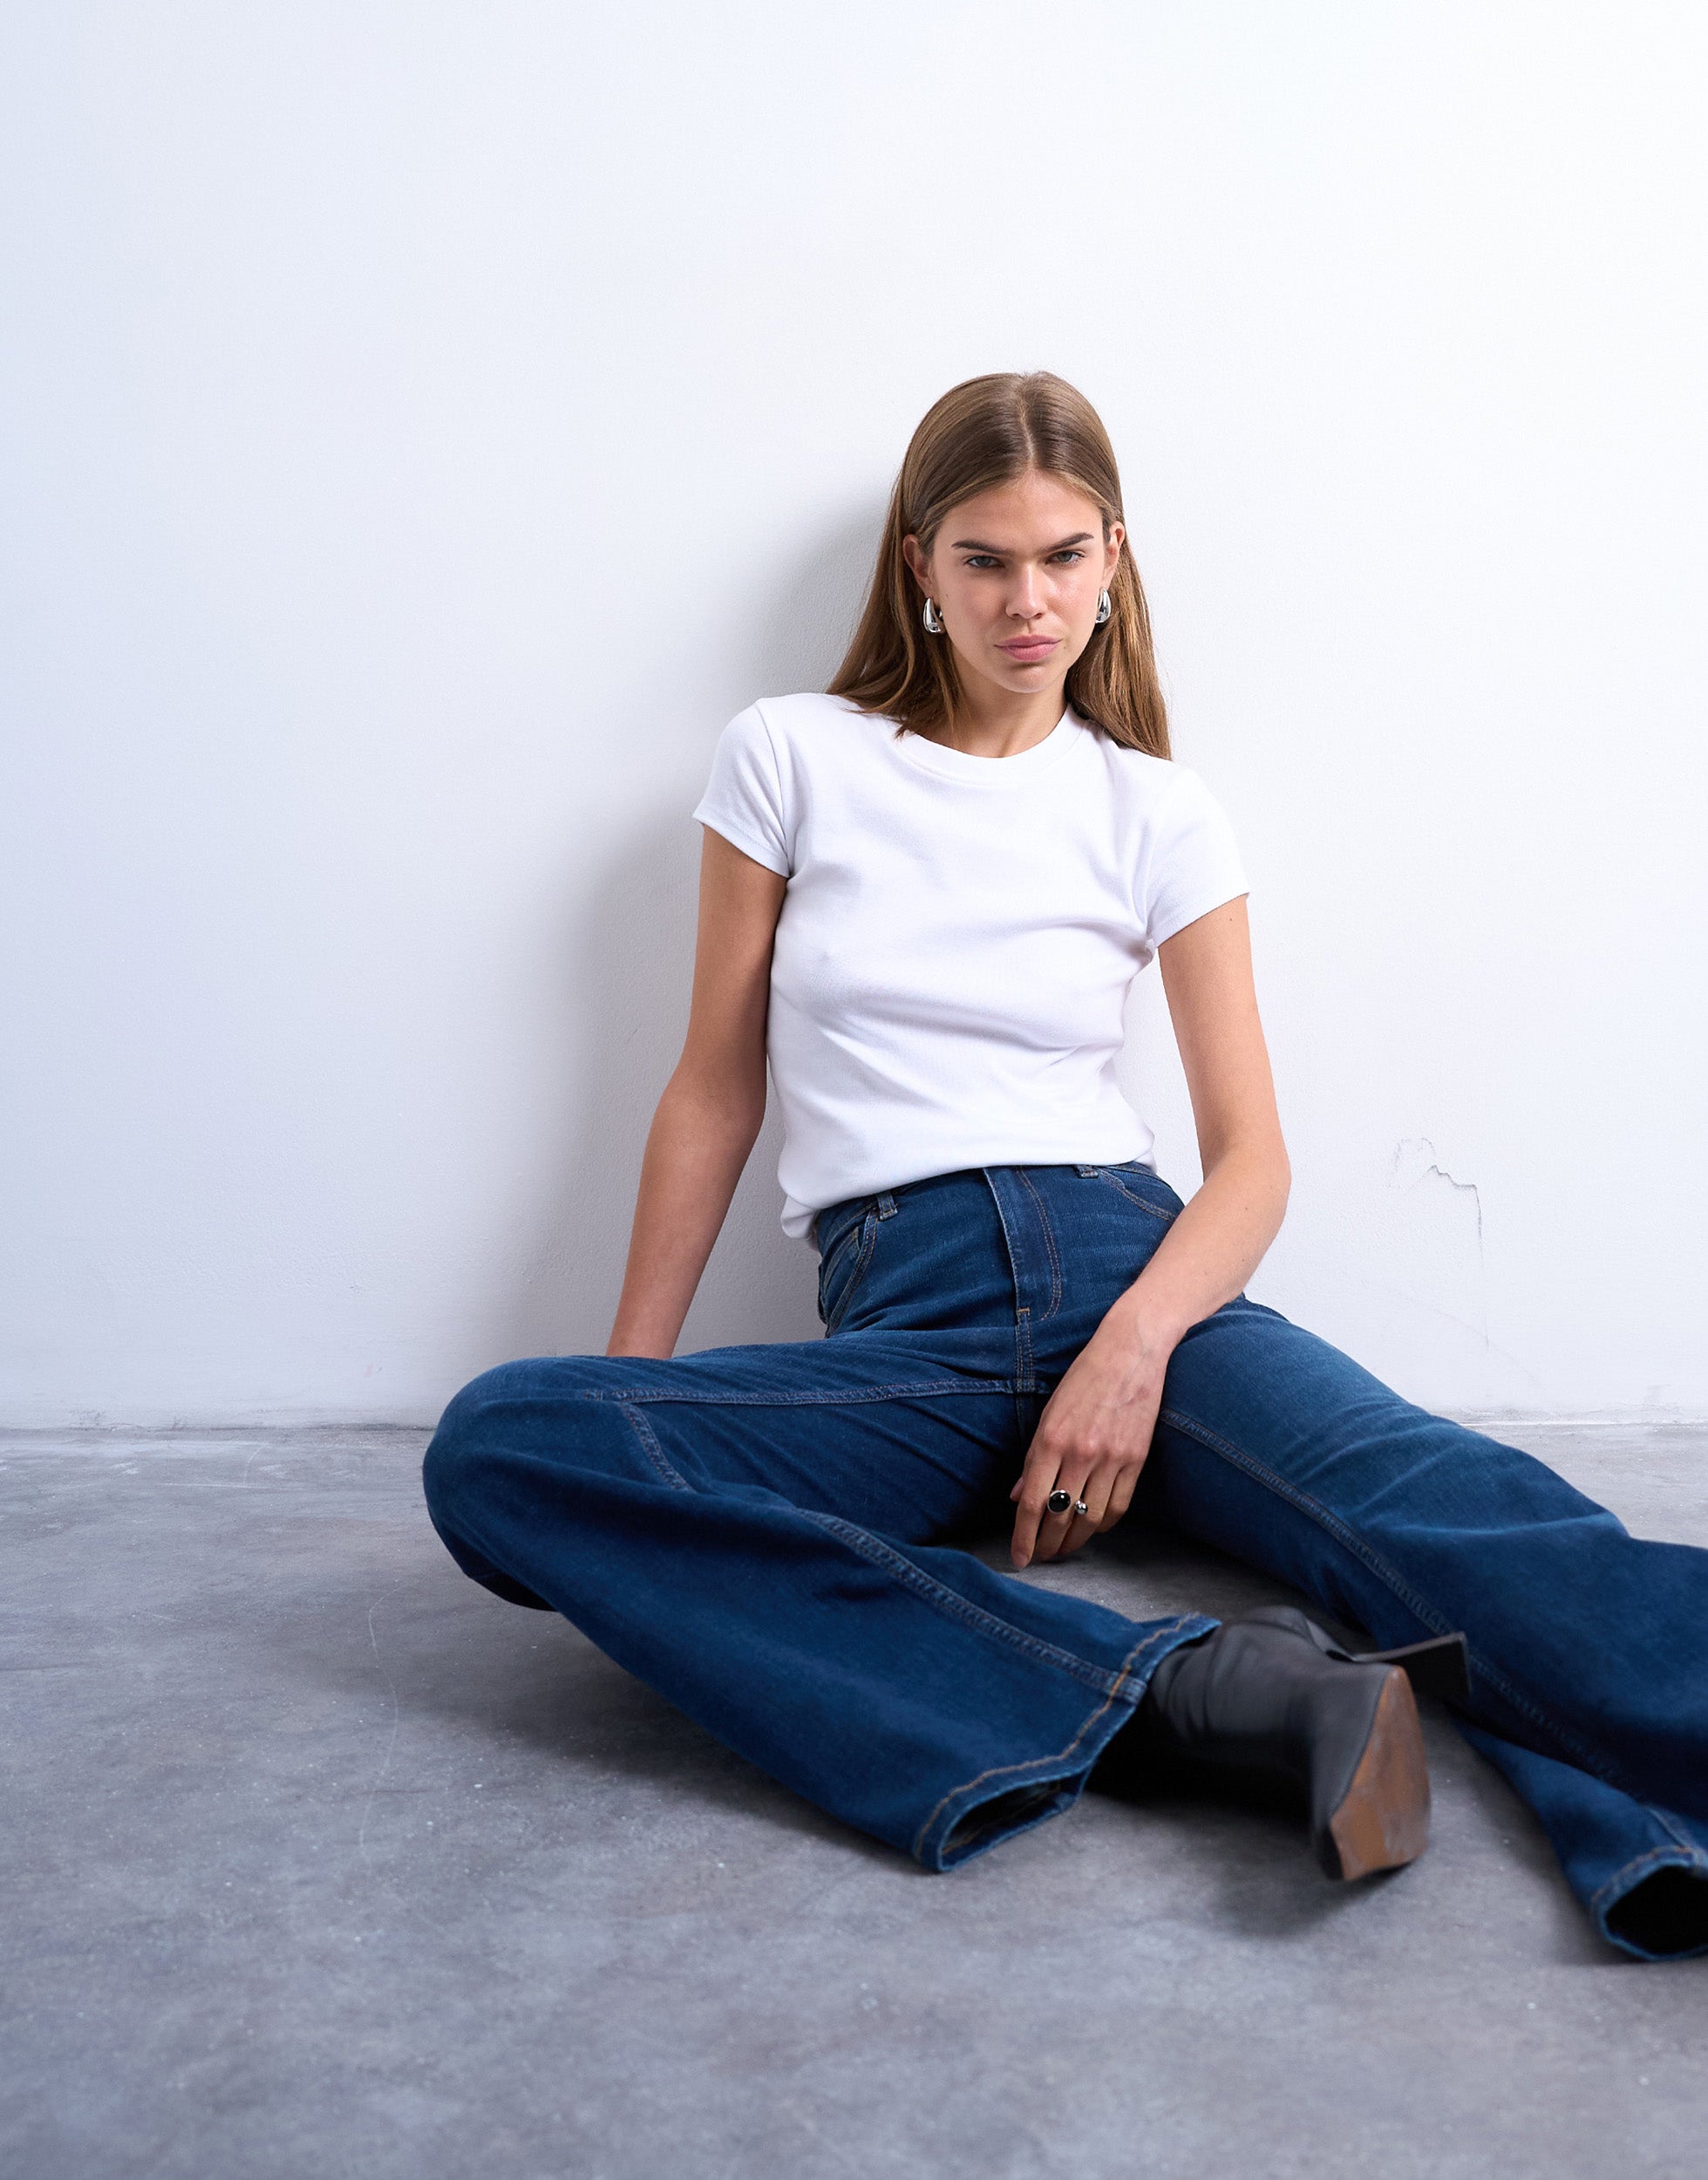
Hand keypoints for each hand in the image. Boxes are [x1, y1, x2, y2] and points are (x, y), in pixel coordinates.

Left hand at [1009, 1305, 1171, 1568]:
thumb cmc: (1083, 1379)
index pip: (1032, 1503)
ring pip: (1090, 1519)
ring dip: (1074, 1541)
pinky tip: (1092, 1526)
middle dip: (1047, 1545)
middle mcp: (1080, 1453)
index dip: (1023, 1536)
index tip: (1020, 1558)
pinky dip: (1103, 1524)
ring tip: (1064, 1549)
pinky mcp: (1137, 1459)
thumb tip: (1017, 1496)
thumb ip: (1033, 1459)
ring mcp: (1112, 1458)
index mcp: (1051, 1439)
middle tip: (1041, 1557)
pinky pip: (1118, 1506)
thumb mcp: (1048, 1413)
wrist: (1130, 1352)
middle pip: (1060, 1517)